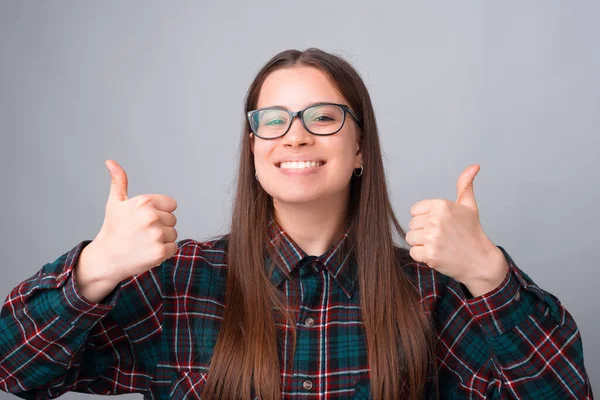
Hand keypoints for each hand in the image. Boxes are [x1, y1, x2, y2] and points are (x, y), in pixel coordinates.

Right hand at [89, 160, 178, 283]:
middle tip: (141, 233)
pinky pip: (173, 248)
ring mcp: (156, 235)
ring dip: (162, 239)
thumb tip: (111, 162)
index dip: (160, 212)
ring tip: (143, 242)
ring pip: (174, 234)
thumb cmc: (112, 230)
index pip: (171, 204)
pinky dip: (163, 252)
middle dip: (160, 226)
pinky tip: (147, 251)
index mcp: (144, 202)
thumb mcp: (115, 203)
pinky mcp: (160, 251)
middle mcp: (151, 216)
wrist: (105, 259)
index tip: (144, 219)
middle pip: (173, 220)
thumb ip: (119, 181)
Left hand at [406, 164, 508, 296]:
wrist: (481, 261)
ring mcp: (432, 237)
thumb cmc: (472, 232)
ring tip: (438, 245)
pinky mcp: (430, 254)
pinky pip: (413, 252)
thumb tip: (474, 166)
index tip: (440, 225)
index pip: (415, 210)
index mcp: (441, 205)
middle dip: (423, 231)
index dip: (425, 219)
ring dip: (421, 244)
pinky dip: (423, 256)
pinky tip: (437, 254)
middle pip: (412, 225)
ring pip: (410, 238)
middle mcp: (436, 220)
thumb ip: (465, 185)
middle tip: (441, 236)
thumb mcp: (469, 206)